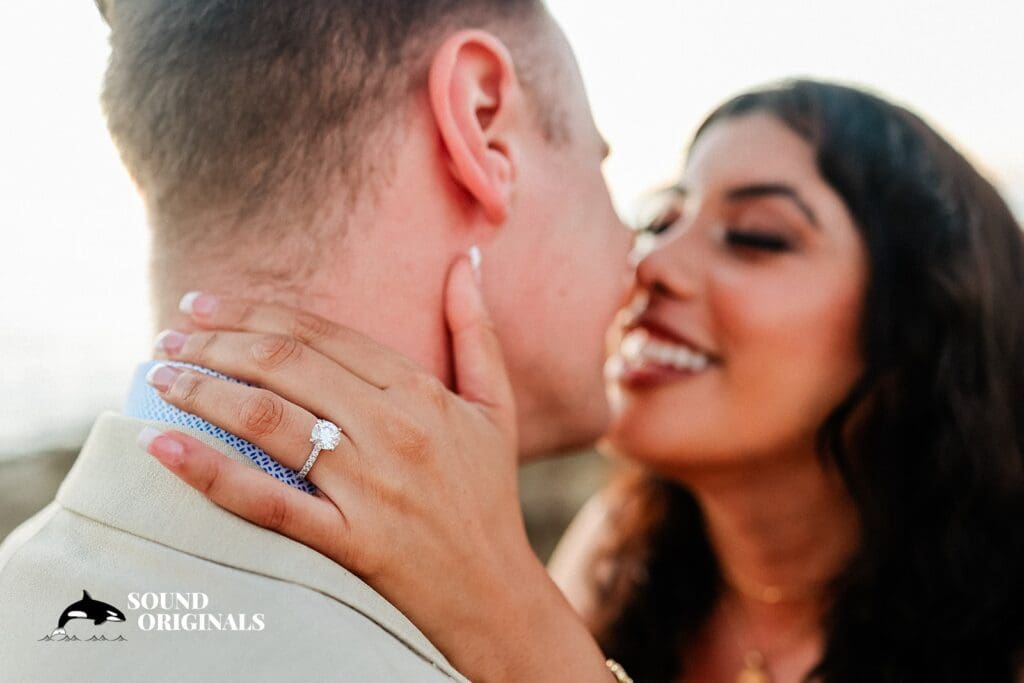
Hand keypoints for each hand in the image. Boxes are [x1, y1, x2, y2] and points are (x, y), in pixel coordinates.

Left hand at [139, 255, 611, 680]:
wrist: (497, 594)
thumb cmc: (488, 496)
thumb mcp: (494, 408)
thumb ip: (477, 331)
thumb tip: (464, 262)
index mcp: (421, 392)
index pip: (322, 336)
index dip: (255, 313)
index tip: (202, 304)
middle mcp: (394, 430)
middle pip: (286, 366)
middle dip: (215, 344)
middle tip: (167, 338)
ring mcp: (371, 486)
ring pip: (269, 421)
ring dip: (202, 391)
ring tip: (158, 378)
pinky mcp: (352, 540)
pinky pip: (268, 499)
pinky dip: (209, 471)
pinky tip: (162, 445)